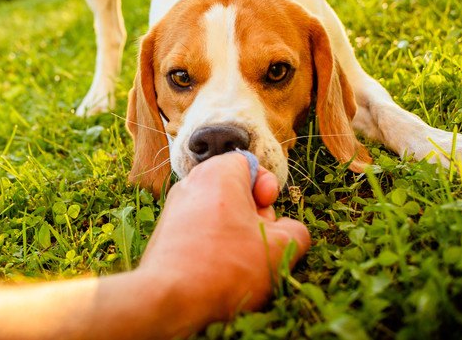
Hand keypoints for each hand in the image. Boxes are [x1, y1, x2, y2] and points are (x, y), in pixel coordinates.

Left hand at [137, 152, 309, 326]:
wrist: (169, 299)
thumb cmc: (225, 267)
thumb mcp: (281, 248)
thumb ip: (295, 231)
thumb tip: (286, 232)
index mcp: (216, 174)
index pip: (248, 162)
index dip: (267, 185)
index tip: (268, 209)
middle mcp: (190, 185)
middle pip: (234, 191)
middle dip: (254, 216)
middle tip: (259, 242)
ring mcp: (174, 211)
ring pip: (219, 216)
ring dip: (237, 237)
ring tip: (241, 264)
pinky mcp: (166, 237)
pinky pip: (201, 234)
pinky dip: (215, 249)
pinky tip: (220, 274)